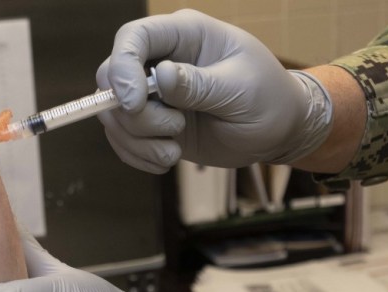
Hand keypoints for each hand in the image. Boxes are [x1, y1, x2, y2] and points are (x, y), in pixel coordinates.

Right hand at [96, 9, 332, 173]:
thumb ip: (201, 84)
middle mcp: (160, 59)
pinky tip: (166, 160)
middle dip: (132, 114)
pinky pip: (122, 139)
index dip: (122, 67)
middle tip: (174, 130)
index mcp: (185, 34)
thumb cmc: (268, 99)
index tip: (133, 103)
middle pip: (110, 78)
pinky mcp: (151, 123)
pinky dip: (137, 155)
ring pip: (112, 114)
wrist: (276, 131)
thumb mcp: (242, 90)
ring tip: (173, 151)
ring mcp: (152, 93)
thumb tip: (160, 75)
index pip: (133, 37)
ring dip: (137, 140)